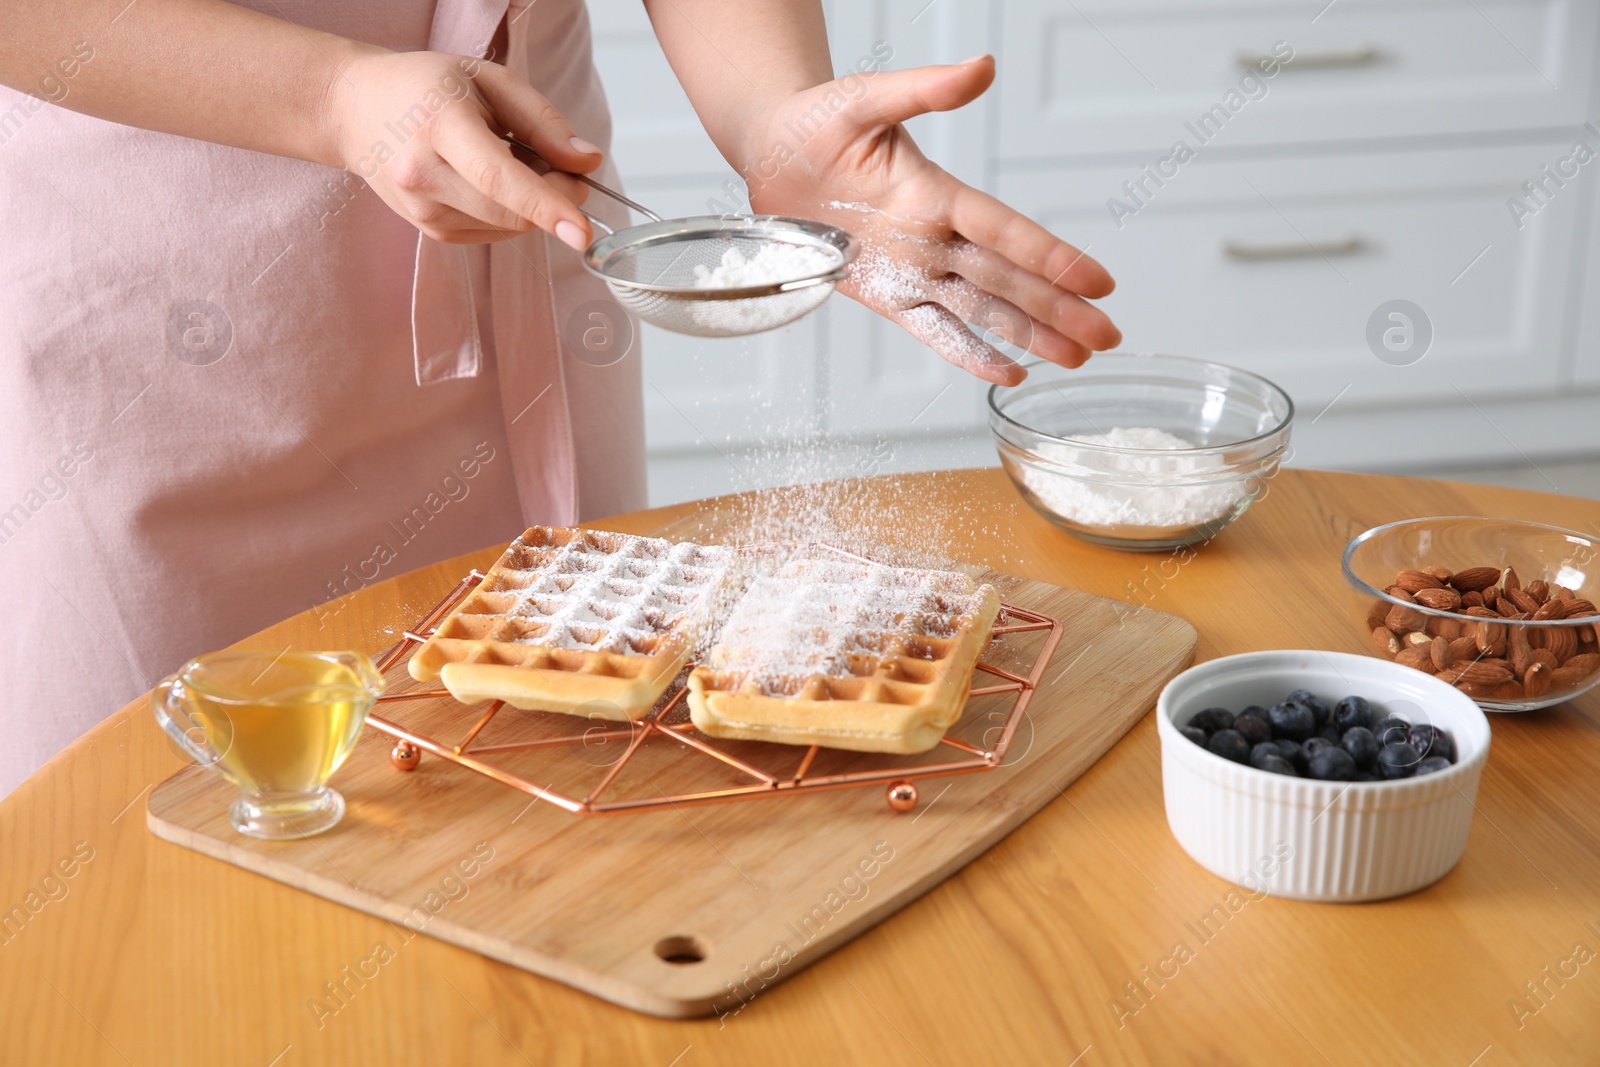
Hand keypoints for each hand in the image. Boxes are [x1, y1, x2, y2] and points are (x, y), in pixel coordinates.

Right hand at [328, 49, 600, 246]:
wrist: (355, 109)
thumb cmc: (426, 87)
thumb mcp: (490, 81)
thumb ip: (543, 122)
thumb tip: (587, 162)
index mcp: (440, 126)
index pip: (499, 177)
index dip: (547, 205)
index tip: (582, 232)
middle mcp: (424, 174)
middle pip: (511, 212)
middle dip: (556, 200)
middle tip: (565, 168)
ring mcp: (423, 209)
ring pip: (507, 228)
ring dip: (531, 205)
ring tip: (510, 161)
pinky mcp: (430, 230)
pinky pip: (492, 233)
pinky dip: (510, 213)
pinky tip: (489, 181)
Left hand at [744, 56, 1119, 384]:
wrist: (771, 153)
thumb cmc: (814, 121)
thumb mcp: (863, 99)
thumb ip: (923, 90)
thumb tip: (981, 67)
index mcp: (934, 192)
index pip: (1005, 230)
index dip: (1050, 257)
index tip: (1096, 281)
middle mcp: (934, 235)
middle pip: (1009, 279)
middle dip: (1059, 309)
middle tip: (1107, 334)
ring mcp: (914, 268)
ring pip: (983, 309)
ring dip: (1031, 335)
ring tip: (1077, 357)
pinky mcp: (886, 294)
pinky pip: (934, 329)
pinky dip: (968, 352)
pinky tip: (1008, 372)